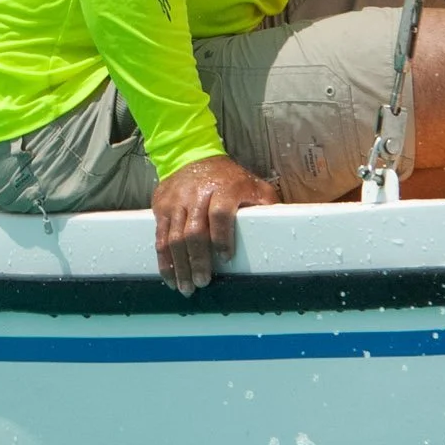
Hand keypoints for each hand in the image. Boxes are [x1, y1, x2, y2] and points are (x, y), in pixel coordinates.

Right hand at [151, 155, 274, 294]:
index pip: (220, 214)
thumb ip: (266, 204)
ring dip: (179, 265)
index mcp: (224, 189)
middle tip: (202, 283)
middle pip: (194, 231)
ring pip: (174, 237)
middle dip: (197, 260)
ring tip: (185, 287)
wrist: (192, 156)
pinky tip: (170, 276)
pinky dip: (164, 259)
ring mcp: (176, 201)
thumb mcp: (254, 185)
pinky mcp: (161, 206)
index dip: (222, 237)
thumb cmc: (230, 180)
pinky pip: (160, 236)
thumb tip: (284, 227)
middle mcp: (197, 194)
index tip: (225, 257)